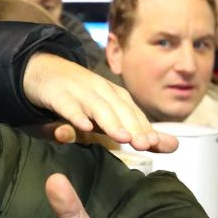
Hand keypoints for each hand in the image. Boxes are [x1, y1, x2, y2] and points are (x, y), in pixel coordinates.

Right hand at [21, 54, 176, 152]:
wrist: (43, 71)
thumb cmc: (79, 100)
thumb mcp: (107, 118)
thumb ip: (136, 132)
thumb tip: (174, 145)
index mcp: (115, 96)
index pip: (134, 113)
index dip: (146, 128)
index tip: (158, 145)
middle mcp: (101, 91)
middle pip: (120, 109)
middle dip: (134, 126)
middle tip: (144, 144)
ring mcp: (79, 91)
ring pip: (98, 106)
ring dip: (110, 121)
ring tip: (122, 138)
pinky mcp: (57, 93)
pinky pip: (67, 105)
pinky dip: (75, 114)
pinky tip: (82, 126)